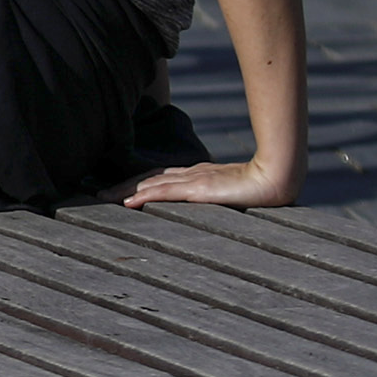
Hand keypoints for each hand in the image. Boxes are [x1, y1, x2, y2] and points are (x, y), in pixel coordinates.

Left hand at [120, 160, 298, 209]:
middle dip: (122, 185)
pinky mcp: (199, 188)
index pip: (159, 177)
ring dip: (126, 190)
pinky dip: (145, 196)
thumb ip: (216, 191)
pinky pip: (166, 192)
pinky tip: (129, 202)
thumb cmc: (260, 186)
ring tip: (105, 196)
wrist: (277, 177)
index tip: (118, 190)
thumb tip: (210, 197)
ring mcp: (194, 179)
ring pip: (151, 183)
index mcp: (197, 174)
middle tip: (98, 193)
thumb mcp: (231, 190)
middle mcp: (191, 174)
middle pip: (149, 178)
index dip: (137, 182)